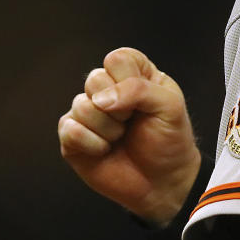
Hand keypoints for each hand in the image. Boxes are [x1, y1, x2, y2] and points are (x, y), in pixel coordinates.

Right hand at [58, 47, 202, 225]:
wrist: (162, 181)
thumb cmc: (169, 140)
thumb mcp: (169, 106)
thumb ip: (139, 90)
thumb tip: (100, 99)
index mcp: (134, 74)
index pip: (117, 58)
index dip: (128, 80)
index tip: (144, 100)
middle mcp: (108, 89)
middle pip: (95, 79)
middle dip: (119, 108)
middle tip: (132, 121)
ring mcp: (88, 113)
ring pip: (81, 106)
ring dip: (108, 129)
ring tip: (121, 137)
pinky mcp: (73, 138)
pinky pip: (69, 130)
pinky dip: (92, 144)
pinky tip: (105, 150)